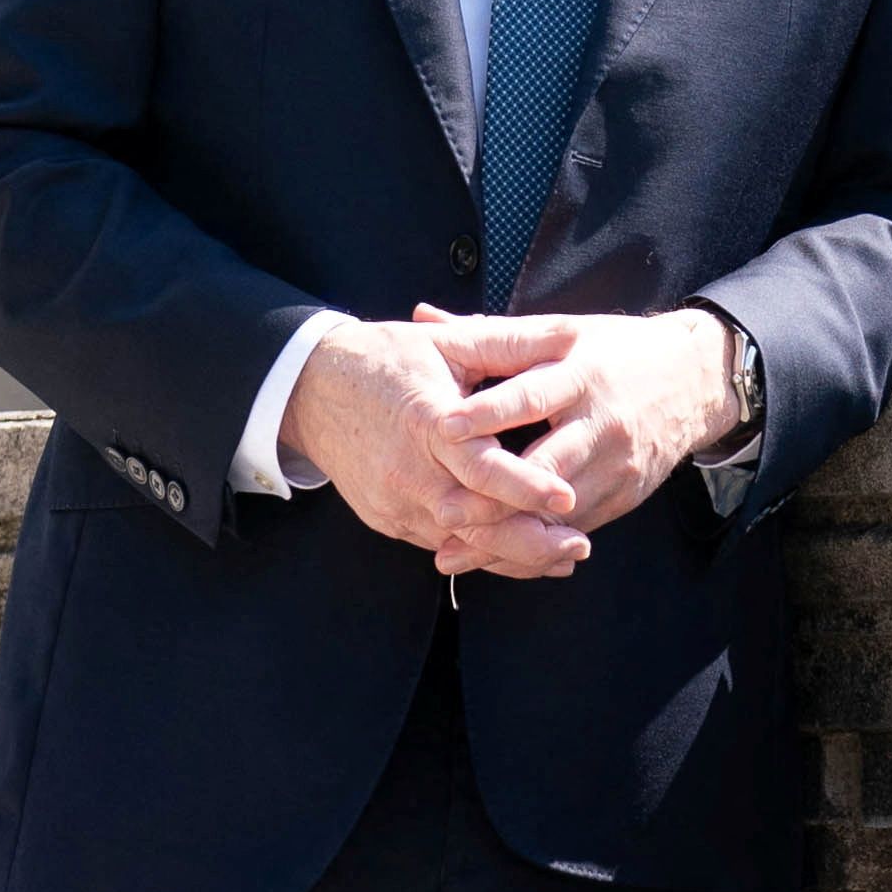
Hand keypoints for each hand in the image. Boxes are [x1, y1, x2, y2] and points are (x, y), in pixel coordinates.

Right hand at [276, 313, 591, 577]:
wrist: (310, 388)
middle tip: (581, 545)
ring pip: (461, 544)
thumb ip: (509, 344)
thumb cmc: (385, 358)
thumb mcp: (446, 343)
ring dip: (514, 556)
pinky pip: (442, 545)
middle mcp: (409, 471)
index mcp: (427, 421)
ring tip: (564, 558)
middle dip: (531, 541)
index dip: (523, 485)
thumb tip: (570, 334)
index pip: (479, 465)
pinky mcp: (388, 521)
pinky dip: (483, 553)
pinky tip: (523, 555)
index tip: (567, 498)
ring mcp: (395, 502)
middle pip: (474, 521)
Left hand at [413, 307, 745, 546]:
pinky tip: (493, 560)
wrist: (693, 379)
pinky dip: (533, 548)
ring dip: (505, 535)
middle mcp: (601, 420)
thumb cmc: (613, 350)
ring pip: (557, 510)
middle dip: (493, 495)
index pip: (530, 395)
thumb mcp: (560, 331)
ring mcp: (616, 463)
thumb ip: (489, 333)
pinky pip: (573, 530)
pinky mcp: (625, 495)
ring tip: (453, 551)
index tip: (441, 426)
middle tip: (441, 509)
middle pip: (544, 466)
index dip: (486, 412)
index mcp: (581, 372)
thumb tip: (422, 315)